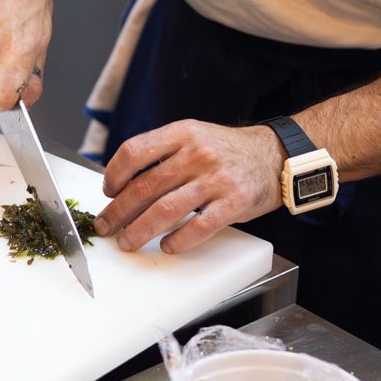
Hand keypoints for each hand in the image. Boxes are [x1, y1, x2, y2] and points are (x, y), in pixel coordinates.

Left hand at [95, 122, 284, 253]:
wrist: (275, 156)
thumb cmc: (226, 151)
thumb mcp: (193, 136)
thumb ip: (162, 153)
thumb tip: (123, 184)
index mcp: (182, 134)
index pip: (135, 151)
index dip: (114, 174)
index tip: (108, 191)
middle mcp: (197, 154)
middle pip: (145, 186)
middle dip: (119, 211)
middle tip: (106, 226)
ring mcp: (216, 179)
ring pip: (166, 210)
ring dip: (139, 230)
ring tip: (126, 242)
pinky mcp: (234, 203)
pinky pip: (198, 228)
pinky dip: (178, 241)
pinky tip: (166, 246)